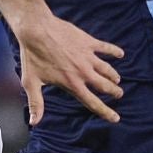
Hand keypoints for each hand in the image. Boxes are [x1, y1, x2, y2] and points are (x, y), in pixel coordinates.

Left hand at [12, 11, 123, 125]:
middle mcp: (83, 72)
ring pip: (107, 69)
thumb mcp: (31, 82)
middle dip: (114, 92)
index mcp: (72, 84)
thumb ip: (36, 103)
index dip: (106, 112)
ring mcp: (87, 56)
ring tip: (117, 79)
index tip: (116, 118)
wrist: (36, 29)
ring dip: (114, 76)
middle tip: (118, 94)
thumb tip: (33, 122)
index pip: (93, 102)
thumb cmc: (32, 56)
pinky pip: (106, 48)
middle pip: (105, 86)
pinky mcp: (88, 42)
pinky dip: (114, 51)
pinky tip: (120, 54)